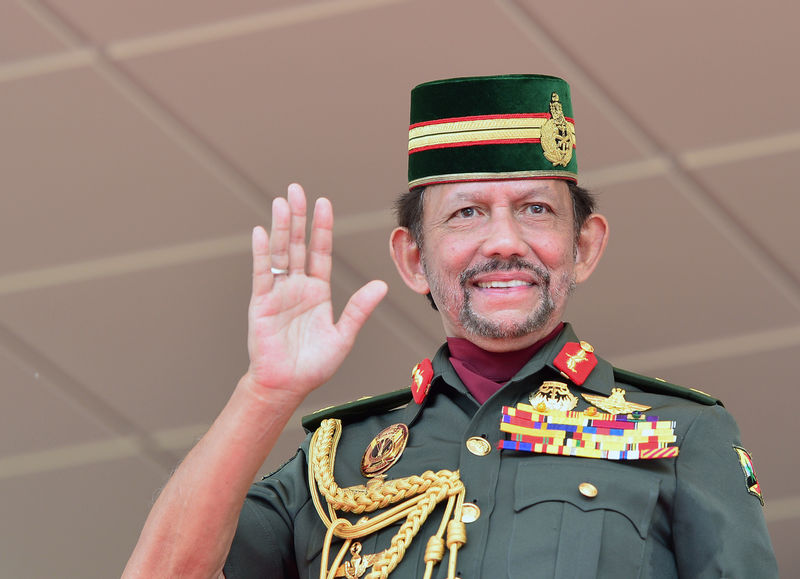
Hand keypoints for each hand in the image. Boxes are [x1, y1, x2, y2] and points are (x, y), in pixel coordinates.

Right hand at [244, 184, 387, 399]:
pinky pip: (261, 274)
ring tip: (281, 202)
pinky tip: (261, 232)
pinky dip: (261, 253)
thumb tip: (381, 285)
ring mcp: (278, 293)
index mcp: (317, 292)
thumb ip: (359, 309)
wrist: (286, 386)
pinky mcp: (261, 304)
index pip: (320, 252)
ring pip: (280, 253)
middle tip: (297, 189)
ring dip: (280, 227)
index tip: (323, 203)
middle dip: (298, 218)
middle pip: (297, 245)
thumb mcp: (343, 336)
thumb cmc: (314, 365)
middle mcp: (297, 287)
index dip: (322, 228)